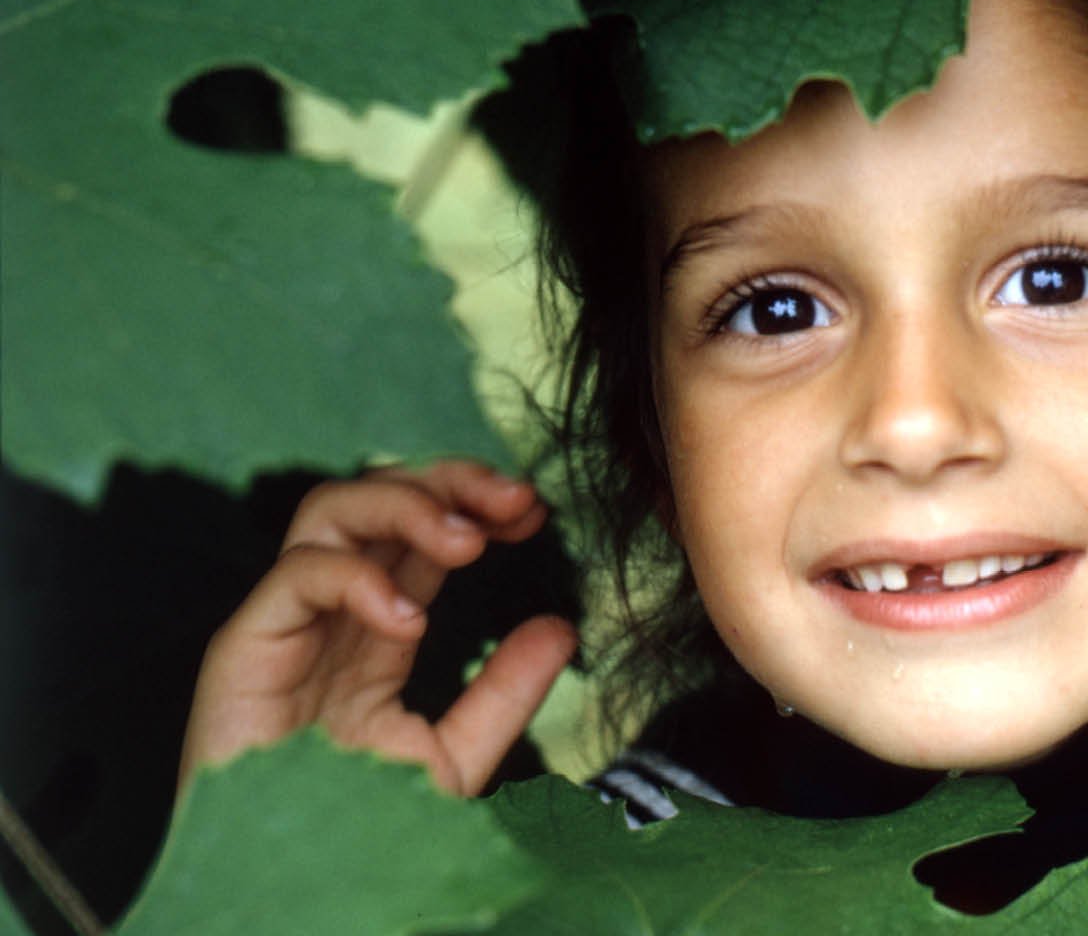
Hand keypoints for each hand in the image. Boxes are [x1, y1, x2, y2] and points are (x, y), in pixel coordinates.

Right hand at [179, 461, 576, 797]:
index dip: (477, 506)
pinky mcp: (242, 648)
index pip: (422, 534)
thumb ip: (503, 694)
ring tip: (468, 543)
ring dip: (407, 505)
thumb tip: (562, 628)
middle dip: (451, 481)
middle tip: (515, 500)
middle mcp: (327, 611)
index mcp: (374, 627)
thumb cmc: (355, 827)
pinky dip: (358, 578)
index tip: (536, 512)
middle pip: (378, 496)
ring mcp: (283, 623)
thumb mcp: (452, 757)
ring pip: (331, 509)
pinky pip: (296, 575)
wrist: (286, 888)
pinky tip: (408, 620)